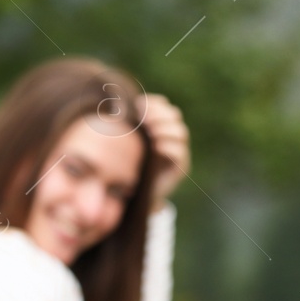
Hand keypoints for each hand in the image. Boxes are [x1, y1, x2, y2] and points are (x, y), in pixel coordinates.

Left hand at [137, 93, 189, 209]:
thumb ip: (128, 127)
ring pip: (181, 132)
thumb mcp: (128, 144)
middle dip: (159, 114)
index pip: (165, 107)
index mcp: (161, 127)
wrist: (137, 196)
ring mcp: (179, 152)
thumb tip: (118, 106)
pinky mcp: (179, 168)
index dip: (155, 104)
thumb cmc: (130, 167)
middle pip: (174, 116)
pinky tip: (157, 147)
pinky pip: (180, 153)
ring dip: (165, 129)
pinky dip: (169, 147)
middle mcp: (172, 138)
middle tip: (145, 119)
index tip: (139, 105)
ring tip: (151, 132)